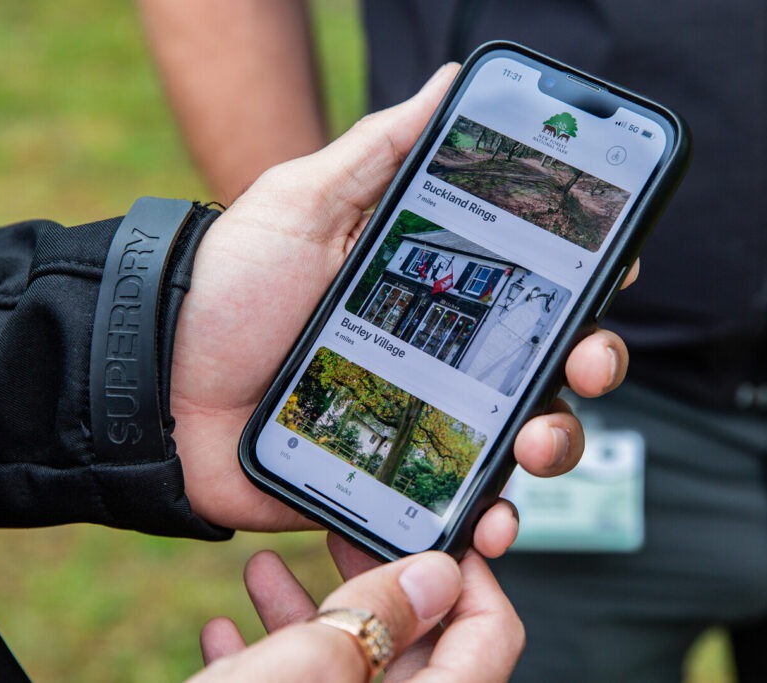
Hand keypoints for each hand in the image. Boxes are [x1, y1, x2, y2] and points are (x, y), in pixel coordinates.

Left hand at [168, 64, 632, 554]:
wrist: (155, 380)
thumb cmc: (227, 285)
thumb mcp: (303, 201)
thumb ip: (380, 149)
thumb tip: (450, 78)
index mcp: (436, 288)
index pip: (535, 284)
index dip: (586, 280)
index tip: (611, 270)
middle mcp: (445, 355)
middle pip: (549, 364)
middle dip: (590, 363)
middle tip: (585, 359)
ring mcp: (425, 422)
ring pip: (520, 440)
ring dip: (552, 444)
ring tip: (534, 445)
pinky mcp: (394, 482)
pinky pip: (457, 506)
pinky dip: (486, 519)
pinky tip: (490, 518)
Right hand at [191, 537, 522, 681]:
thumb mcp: (298, 671)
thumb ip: (376, 618)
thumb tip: (436, 574)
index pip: (492, 637)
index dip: (467, 577)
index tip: (431, 537)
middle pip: (420, 652)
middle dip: (370, 587)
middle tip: (338, 541)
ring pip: (359, 675)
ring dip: (315, 620)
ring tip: (266, 576)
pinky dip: (284, 666)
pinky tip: (234, 633)